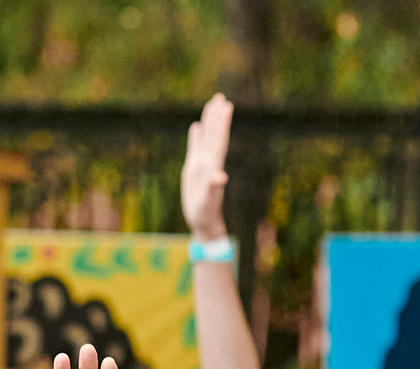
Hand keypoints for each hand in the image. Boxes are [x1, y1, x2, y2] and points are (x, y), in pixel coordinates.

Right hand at [181, 94, 232, 240]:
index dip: (222, 124)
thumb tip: (221, 177)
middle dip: (217, 117)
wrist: (203, 221)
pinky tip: (196, 126)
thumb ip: (213, 188)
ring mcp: (202, 164)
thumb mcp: (208, 201)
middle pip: (214, 135)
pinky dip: (196, 137)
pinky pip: (195, 148)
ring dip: (209, 122)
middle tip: (221, 97)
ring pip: (206, 138)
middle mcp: (209, 162)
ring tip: (212, 104)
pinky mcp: (193, 169)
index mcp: (213, 166)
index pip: (219, 140)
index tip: (226, 107)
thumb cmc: (206, 213)